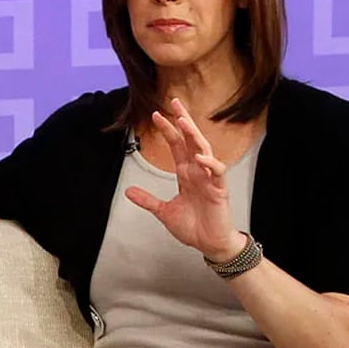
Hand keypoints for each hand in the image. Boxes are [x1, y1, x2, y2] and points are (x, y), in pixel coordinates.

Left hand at [125, 98, 245, 261]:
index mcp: (186, 174)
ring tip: (183, 122)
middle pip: (191, 140)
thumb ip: (148, 200)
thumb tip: (128, 191)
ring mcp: (209, 179)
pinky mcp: (219, 190)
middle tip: (175, 103)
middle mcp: (198, 171)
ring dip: (194, 136)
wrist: (210, 245)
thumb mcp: (164, 212)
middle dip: (183, 121)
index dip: (168, 130)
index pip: (177, 145)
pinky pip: (217, 172)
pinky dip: (210, 164)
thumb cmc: (194, 227)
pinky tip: (200, 157)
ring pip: (203, 150)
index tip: (157, 115)